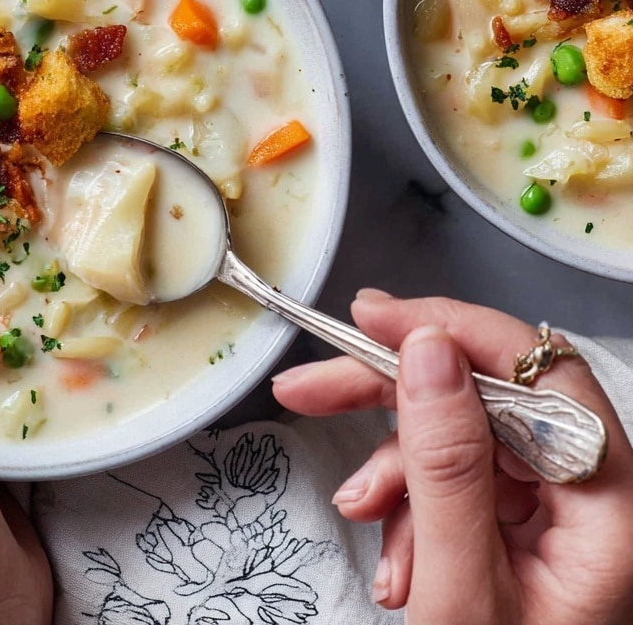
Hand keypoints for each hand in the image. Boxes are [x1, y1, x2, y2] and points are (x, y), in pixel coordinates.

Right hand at [272, 289, 632, 624]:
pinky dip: (413, 505)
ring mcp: (561, 515)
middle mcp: (594, 495)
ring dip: (398, 468)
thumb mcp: (460, 591)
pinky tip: (396, 554)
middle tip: (309, 387)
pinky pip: (461, 482)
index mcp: (608, 505)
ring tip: (360, 516)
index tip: (370, 321)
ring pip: (466, 437)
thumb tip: (428, 348)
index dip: (452, 329)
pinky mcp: (529, 531)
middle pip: (490, 395)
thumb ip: (446, 465)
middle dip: (395, 393)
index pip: (538, 371)